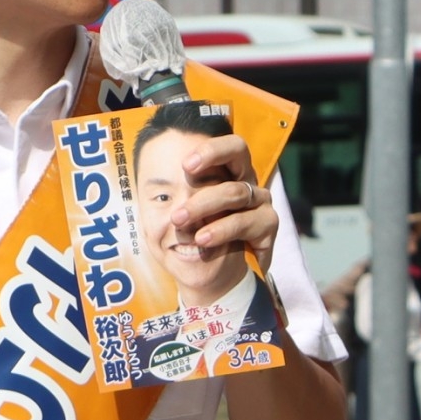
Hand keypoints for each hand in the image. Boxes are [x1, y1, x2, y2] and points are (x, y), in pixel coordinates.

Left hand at [168, 133, 276, 271]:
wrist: (214, 272)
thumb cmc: (190, 238)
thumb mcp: (171, 222)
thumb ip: (166, 205)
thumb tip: (152, 193)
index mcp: (224, 172)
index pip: (225, 146)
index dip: (210, 150)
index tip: (185, 165)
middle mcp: (244, 179)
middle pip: (238, 151)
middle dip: (209, 160)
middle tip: (182, 193)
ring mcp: (260, 200)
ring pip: (236, 192)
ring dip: (206, 208)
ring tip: (185, 227)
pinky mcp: (268, 225)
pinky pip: (247, 222)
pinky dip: (223, 232)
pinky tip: (204, 241)